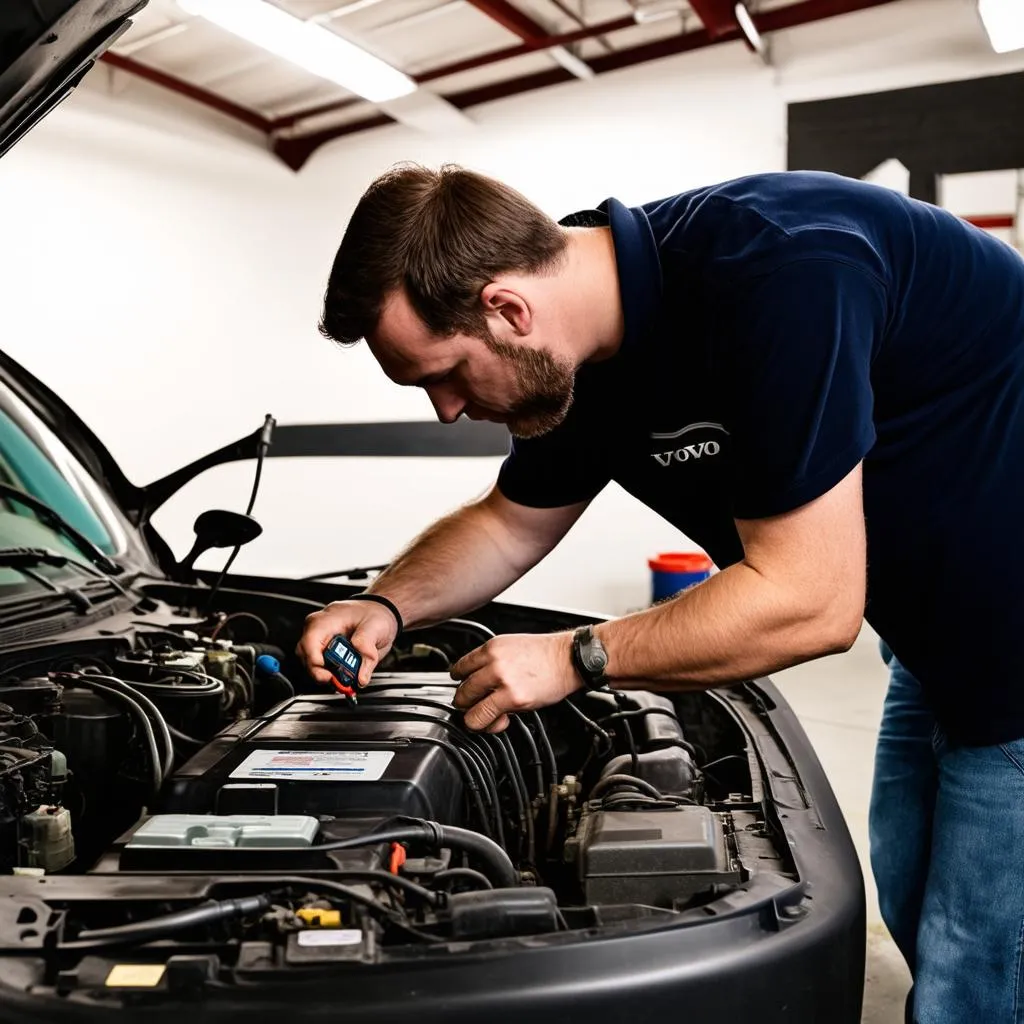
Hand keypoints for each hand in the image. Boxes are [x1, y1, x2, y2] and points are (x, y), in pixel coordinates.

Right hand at [296, 600, 398, 687]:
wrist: (378, 611)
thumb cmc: (373, 613)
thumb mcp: (376, 627)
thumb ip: (368, 651)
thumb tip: (361, 676)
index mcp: (325, 620)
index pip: (309, 643)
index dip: (316, 663)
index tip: (330, 675)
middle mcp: (317, 629)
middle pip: (306, 657)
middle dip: (321, 673)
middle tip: (340, 681)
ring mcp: (319, 640)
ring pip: (311, 664)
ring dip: (327, 675)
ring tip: (345, 678)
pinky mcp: (324, 649)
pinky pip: (320, 666)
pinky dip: (331, 674)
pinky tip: (344, 674)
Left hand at [450, 632, 582, 732]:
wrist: (568, 658)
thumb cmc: (545, 654)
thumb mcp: (511, 646)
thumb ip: (491, 661)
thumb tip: (475, 678)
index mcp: (492, 648)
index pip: (460, 666)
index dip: (458, 680)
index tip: (460, 687)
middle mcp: (494, 662)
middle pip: (462, 688)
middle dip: (464, 700)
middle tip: (471, 706)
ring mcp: (503, 681)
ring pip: (468, 705)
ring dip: (471, 714)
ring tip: (482, 716)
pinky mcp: (513, 699)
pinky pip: (484, 717)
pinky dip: (487, 724)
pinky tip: (498, 720)